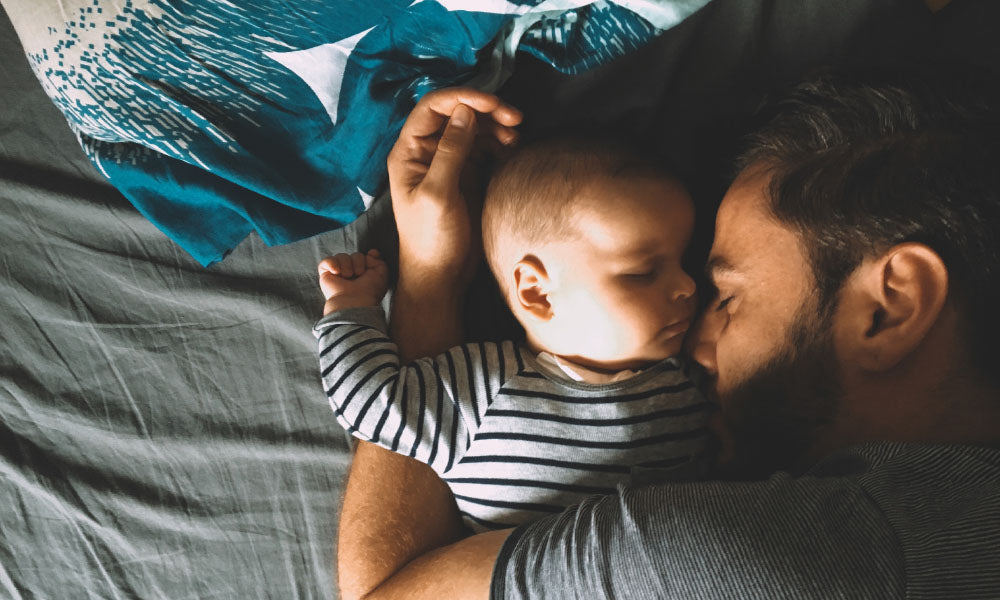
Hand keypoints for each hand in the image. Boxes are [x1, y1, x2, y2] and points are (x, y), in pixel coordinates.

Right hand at [318, 249, 389, 313]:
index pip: (366, 257)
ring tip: (348, 276)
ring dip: (346, 264)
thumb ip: (379, 260)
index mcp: (365, 274)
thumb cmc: (370, 290)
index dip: (369, 255)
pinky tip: (336, 272)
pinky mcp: (326, 275)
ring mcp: (338, 274)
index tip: (372, 255)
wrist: (355, 301)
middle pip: (355, 255)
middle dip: (358, 261)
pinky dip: (331, 263)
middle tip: (359, 274)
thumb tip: (370, 252)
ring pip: (341, 256)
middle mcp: (352, 274)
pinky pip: (326, 261)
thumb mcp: (382, 272)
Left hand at [388, 88, 522, 290]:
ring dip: (495, 128)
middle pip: (456, 114)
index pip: (433, 108)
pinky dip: (499, 145)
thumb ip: (451, 151)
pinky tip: (512, 151)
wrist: (440, 276)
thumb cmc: (431, 240)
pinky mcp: (467, 177)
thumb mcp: (438, 194)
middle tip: (515, 118)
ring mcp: (448, 164)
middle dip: (485, 111)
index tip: (494, 103)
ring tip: (516, 138)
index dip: (463, 98)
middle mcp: (427, 153)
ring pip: (473, 130)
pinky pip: (484, 149)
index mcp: (409, 152)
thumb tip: (465, 112)